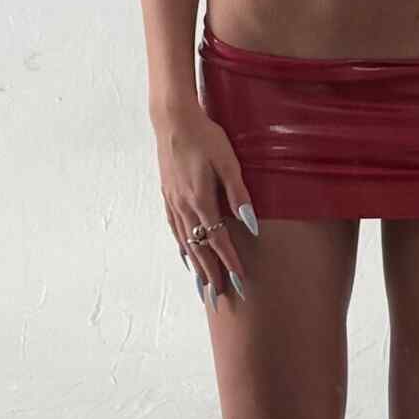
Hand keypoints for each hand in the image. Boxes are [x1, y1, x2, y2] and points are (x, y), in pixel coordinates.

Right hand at [151, 104, 255, 305]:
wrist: (173, 119)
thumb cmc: (206, 136)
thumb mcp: (229, 162)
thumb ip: (239, 194)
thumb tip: (251, 224)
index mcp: (201, 200)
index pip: (218, 241)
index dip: (230, 263)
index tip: (240, 282)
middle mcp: (184, 207)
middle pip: (200, 249)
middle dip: (211, 274)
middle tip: (221, 298)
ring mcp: (173, 202)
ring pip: (185, 242)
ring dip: (196, 266)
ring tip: (203, 287)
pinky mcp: (167, 194)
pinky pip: (175, 229)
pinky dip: (182, 247)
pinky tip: (185, 255)